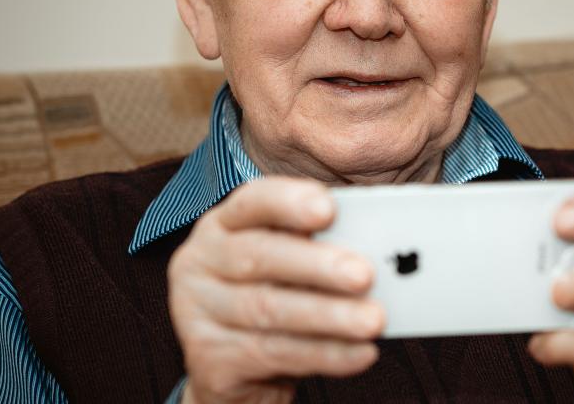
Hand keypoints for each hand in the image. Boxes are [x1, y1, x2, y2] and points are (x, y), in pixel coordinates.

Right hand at [168, 177, 384, 403]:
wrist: (233, 371)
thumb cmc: (272, 299)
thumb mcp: (287, 265)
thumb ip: (317, 248)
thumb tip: (378, 247)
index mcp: (223, 225)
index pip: (252, 202)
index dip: (289, 202)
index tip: (328, 208)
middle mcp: (200, 262)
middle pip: (258, 257)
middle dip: (316, 265)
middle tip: (365, 275)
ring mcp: (196, 312)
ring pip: (268, 310)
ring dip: (329, 315)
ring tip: (374, 320)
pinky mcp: (207, 359)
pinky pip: (273, 354)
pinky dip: (325, 353)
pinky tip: (361, 353)